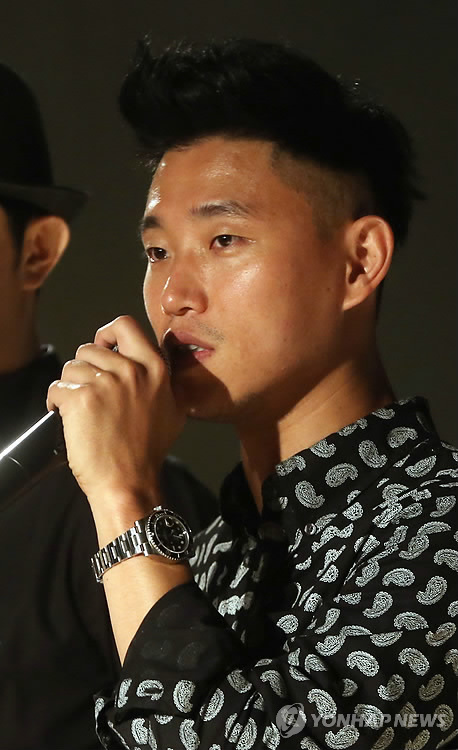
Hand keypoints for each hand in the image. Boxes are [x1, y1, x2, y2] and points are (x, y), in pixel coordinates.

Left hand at [47, 316, 184, 516]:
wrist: (129, 481)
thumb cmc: (148, 451)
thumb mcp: (173, 409)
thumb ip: (163, 382)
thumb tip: (153, 368)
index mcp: (155, 368)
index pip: (125, 325)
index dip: (107, 333)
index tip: (102, 347)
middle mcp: (131, 370)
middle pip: (89, 348)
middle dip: (83, 368)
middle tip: (88, 391)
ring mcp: (105, 383)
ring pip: (70, 367)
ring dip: (70, 386)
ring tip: (79, 409)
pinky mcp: (80, 399)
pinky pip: (57, 388)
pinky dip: (55, 402)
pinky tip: (66, 417)